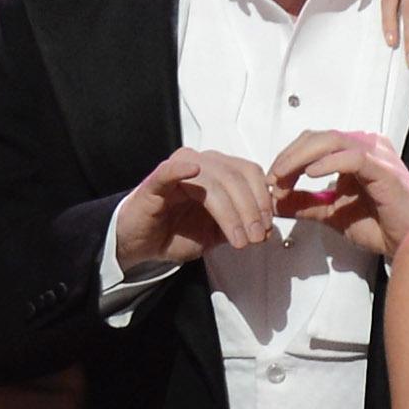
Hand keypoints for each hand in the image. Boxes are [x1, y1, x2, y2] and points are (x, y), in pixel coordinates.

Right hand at [110, 146, 274, 268]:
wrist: (140, 243)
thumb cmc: (174, 233)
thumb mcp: (216, 233)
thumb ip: (240, 225)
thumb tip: (267, 227)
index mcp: (217, 171)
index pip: (249, 173)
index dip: (263, 199)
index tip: (268, 227)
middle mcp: (200, 164)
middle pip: (235, 176)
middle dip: (251, 210)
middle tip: (256, 236)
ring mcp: (178, 170)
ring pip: (213, 181)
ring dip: (231, 212)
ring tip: (238, 237)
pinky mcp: (155, 182)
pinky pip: (169, 171)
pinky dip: (181, 169)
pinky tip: (192, 172)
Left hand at [269, 129, 408, 256]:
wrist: (407, 244)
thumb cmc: (381, 226)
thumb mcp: (331, 214)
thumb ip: (305, 204)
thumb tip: (275, 200)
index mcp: (355, 154)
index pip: (314, 142)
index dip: (289, 157)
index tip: (273, 180)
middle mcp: (367, 148)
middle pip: (319, 137)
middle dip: (290, 156)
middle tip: (274, 177)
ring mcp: (377, 156)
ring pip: (332, 141)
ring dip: (302, 157)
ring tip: (285, 175)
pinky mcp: (384, 170)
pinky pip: (353, 158)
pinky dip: (328, 163)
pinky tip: (311, 175)